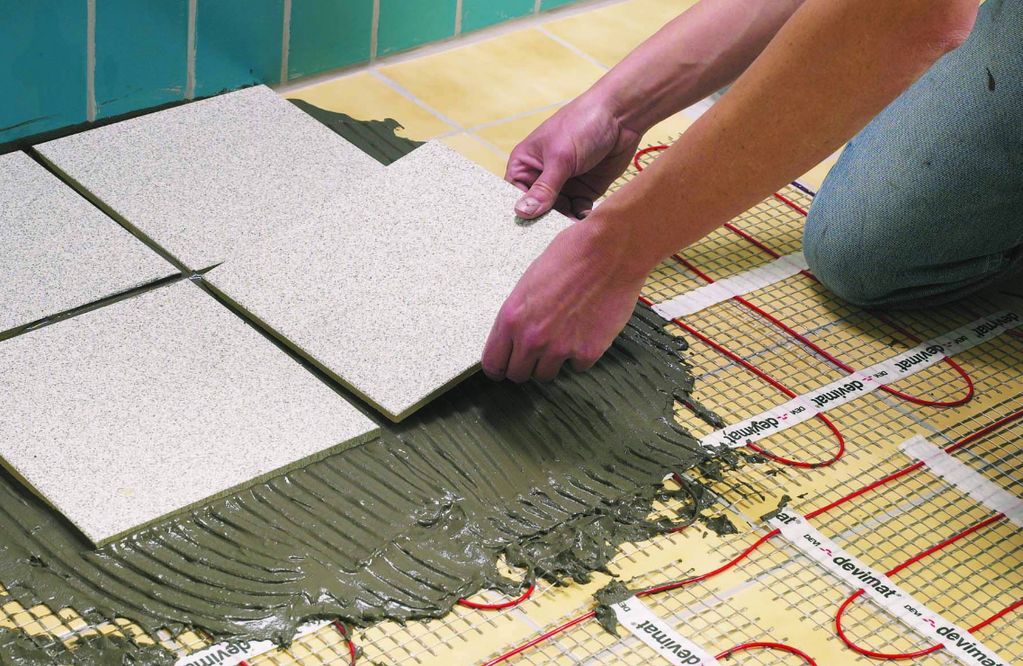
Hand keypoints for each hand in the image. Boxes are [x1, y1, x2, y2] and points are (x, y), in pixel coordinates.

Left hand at [482, 218, 648, 382]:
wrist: (611, 251)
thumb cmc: (573, 254)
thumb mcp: (530, 279)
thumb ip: (519, 311)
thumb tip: (515, 329)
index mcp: (512, 317)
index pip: (492, 363)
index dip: (499, 367)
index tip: (504, 367)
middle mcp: (532, 338)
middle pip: (518, 375)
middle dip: (525, 365)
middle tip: (536, 351)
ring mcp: (560, 348)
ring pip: (546, 375)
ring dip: (552, 361)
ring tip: (563, 337)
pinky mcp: (587, 352)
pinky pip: (577, 367)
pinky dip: (580, 354)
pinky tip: (585, 332)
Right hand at [506, 92, 642, 219]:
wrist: (621, 115)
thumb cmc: (582, 125)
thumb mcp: (560, 158)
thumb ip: (543, 188)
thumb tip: (521, 212)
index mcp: (526, 163)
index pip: (513, 194)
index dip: (519, 212)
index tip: (523, 231)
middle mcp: (542, 175)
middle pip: (536, 208)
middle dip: (543, 220)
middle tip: (548, 235)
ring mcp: (564, 184)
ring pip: (557, 212)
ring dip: (563, 220)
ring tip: (568, 228)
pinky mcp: (585, 189)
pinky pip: (577, 210)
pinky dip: (580, 216)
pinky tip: (584, 218)